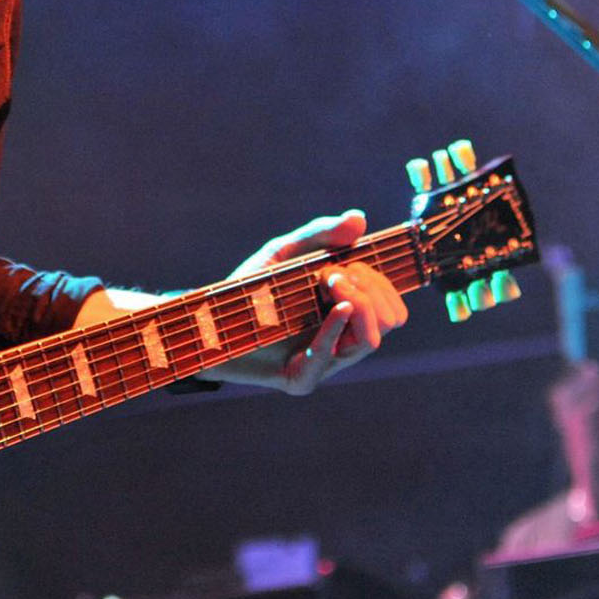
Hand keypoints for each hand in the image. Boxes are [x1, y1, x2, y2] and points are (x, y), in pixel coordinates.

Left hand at [202, 210, 407, 395]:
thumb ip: (320, 235)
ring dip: (357, 304)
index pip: (393, 307)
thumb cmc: (248, 289)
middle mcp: (341, 341)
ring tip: (329, 283)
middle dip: (371, 290)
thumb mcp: (284, 253)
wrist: (205, 320)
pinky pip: (329, 358)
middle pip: (391, 321)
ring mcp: (324, 363)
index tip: (349, 262)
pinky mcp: (299, 379)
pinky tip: (334, 307)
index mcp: (346, 316)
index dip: (380, 282)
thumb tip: (359, 218)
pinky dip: (334, 328)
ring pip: (370, 340)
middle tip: (333, 275)